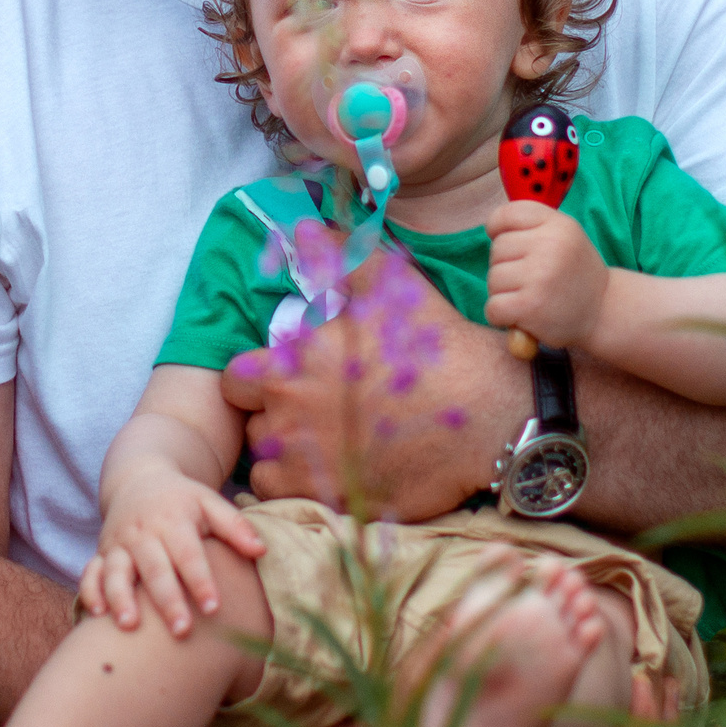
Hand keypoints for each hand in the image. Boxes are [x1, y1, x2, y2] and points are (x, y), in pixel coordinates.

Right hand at [79, 465, 264, 636]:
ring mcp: (119, 544)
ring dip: (121, 598)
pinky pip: (91, 572)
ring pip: (117, 572)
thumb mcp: (209, 502)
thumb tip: (261, 550)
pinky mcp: (102, 554)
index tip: (213, 607)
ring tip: (130, 626)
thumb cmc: (182, 500)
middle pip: (154, 568)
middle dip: (166, 600)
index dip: (200, 580)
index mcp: (173, 521)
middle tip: (182, 630)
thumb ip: (235, 526)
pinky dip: (91, 592)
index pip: (188, 554)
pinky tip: (96, 615)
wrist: (137, 480)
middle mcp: (143, 533)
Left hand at [227, 257, 513, 518]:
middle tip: (311, 411)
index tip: (289, 379)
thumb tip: (304, 226)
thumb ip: (338, 259)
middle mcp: (288, 416)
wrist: (488, 417)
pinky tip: (332, 469)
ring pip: (266, 460)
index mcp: (292, 365)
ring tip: (326, 441)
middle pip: (250, 420)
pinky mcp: (330, 500)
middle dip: (270, 414)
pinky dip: (300, 485)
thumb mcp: (389, 288)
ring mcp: (307, 464)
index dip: (259, 378)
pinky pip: (286, 496)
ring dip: (284, 452)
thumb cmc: (435, 350)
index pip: (236, 378)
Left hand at [485, 202, 607, 350]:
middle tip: (532, 279)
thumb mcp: (564, 236)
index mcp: (559, 225)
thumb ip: (531, 225)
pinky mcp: (530, 306)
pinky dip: (501, 316)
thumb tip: (491, 227)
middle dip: (506, 266)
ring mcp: (540, 276)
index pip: (507, 214)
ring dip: (504, 293)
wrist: (605, 312)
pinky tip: (521, 315)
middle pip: (497, 249)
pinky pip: (493, 307)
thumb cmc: (574, 273)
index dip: (498, 229)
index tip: (511, 246)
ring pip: (493, 278)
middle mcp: (550, 246)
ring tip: (531, 296)